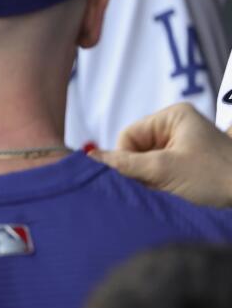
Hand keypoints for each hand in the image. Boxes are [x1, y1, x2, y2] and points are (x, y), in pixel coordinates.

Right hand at [89, 102, 231, 207]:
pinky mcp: (189, 161)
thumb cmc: (217, 177)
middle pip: (137, 149)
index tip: (138, 178)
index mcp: (173, 116)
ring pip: (148, 162)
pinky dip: (163, 183)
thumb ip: (125, 163)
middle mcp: (177, 126)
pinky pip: (161, 170)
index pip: (129, 135)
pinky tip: (176, 191)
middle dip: (142, 170)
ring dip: (153, 179)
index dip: (127, 158)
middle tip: (158, 186)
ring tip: (172, 190)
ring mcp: (184, 144)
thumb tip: (90, 157)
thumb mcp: (165, 170)